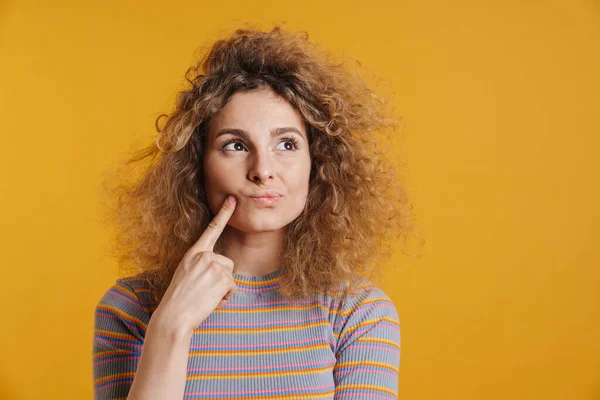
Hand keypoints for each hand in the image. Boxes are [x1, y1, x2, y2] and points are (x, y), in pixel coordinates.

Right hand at [154, 195, 237, 331]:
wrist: (174, 316)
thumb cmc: (180, 299)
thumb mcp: (187, 274)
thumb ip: (202, 266)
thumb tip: (219, 269)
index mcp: (193, 253)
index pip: (211, 229)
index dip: (223, 213)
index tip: (232, 199)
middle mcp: (204, 255)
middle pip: (227, 262)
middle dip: (222, 278)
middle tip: (203, 291)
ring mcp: (213, 265)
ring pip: (230, 275)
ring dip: (223, 289)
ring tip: (205, 296)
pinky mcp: (222, 277)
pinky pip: (233, 287)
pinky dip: (226, 296)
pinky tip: (211, 301)